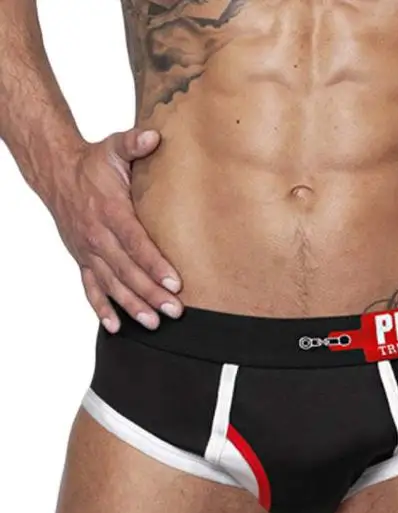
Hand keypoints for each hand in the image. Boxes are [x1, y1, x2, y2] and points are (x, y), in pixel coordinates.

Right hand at [50, 128, 182, 332]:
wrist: (56, 175)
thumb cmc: (93, 164)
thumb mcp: (112, 148)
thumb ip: (134, 143)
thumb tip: (155, 136)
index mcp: (110, 211)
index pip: (135, 243)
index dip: (155, 264)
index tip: (174, 282)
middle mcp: (97, 236)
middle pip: (127, 271)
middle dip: (151, 293)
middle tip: (174, 311)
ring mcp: (89, 252)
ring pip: (111, 285)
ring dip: (132, 306)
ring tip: (153, 324)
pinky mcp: (83, 260)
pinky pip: (90, 289)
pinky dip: (101, 308)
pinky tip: (114, 327)